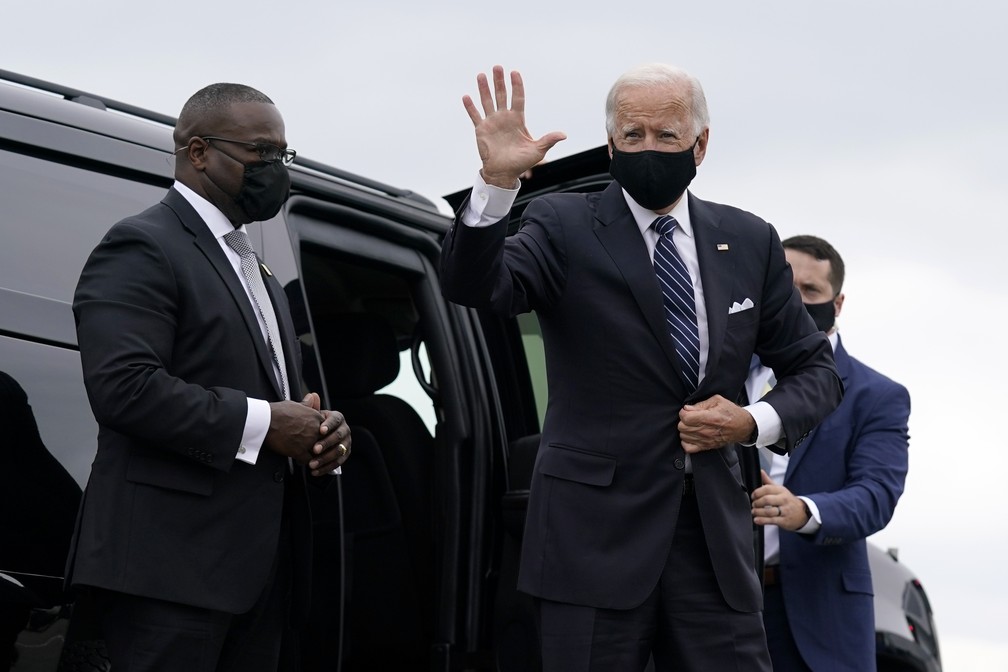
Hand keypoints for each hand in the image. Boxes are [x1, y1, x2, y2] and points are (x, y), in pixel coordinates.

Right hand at [264, 400, 327, 463]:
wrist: (265, 421)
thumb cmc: (277, 412)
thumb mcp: (294, 404)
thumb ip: (306, 404)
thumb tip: (311, 397)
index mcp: (315, 417)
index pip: (326, 428)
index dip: (322, 434)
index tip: (318, 437)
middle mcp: (315, 429)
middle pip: (324, 441)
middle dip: (320, 445)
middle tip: (315, 449)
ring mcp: (308, 441)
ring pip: (318, 452)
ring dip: (314, 455)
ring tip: (311, 457)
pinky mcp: (299, 451)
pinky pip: (307, 460)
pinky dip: (305, 462)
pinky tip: (300, 460)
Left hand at [307, 410, 350, 476]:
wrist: (318, 437)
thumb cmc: (313, 425)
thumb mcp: (312, 416)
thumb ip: (311, 407)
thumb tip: (312, 395)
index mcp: (338, 418)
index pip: (335, 420)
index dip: (328, 425)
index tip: (319, 430)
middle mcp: (345, 430)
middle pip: (338, 436)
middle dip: (326, 444)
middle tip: (314, 449)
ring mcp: (346, 443)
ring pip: (338, 451)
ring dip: (325, 458)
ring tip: (312, 463)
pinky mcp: (345, 455)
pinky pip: (338, 463)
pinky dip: (326, 468)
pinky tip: (315, 471)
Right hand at [462, 65, 565, 187]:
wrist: (504, 173)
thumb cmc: (521, 162)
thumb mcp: (537, 151)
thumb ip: (548, 140)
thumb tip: (563, 135)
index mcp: (518, 120)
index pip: (518, 98)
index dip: (516, 85)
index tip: (515, 72)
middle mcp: (504, 118)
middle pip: (501, 95)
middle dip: (499, 81)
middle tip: (497, 67)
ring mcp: (492, 122)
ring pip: (487, 101)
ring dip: (484, 88)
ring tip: (481, 75)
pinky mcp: (481, 130)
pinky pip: (475, 116)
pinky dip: (470, 107)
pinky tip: (466, 97)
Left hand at [678, 394, 755, 452]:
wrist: (743, 426)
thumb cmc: (732, 413)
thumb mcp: (718, 401)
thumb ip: (701, 404)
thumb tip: (687, 408)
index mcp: (710, 418)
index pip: (686, 417)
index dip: (683, 412)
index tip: (687, 410)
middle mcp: (707, 431)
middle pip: (682, 427)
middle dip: (684, 420)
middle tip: (690, 417)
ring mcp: (706, 440)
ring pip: (683, 436)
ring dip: (685, 430)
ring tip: (691, 425)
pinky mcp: (706, 446)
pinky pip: (688, 448)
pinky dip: (686, 442)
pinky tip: (691, 435)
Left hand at [751, 470, 810, 530]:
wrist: (803, 513)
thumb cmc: (787, 500)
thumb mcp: (780, 489)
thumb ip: (768, 481)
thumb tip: (760, 471)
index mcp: (781, 491)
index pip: (767, 489)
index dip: (757, 492)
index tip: (752, 496)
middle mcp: (783, 500)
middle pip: (767, 500)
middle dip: (757, 502)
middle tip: (753, 504)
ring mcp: (785, 511)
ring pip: (769, 511)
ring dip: (758, 512)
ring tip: (754, 512)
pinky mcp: (784, 521)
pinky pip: (772, 520)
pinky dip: (762, 520)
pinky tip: (757, 520)